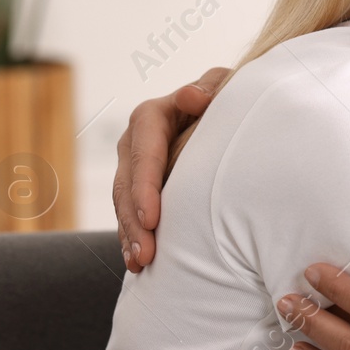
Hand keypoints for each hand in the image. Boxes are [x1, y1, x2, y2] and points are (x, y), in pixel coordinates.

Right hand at [112, 67, 227, 271]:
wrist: (219, 110)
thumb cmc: (225, 97)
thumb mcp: (222, 85)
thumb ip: (209, 88)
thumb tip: (191, 98)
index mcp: (151, 116)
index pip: (144, 153)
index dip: (145, 187)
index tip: (153, 218)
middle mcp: (135, 142)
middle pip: (127, 185)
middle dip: (134, 222)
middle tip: (146, 255)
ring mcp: (133, 166)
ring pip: (124, 205)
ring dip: (130, 236)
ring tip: (140, 264)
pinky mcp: (138, 187)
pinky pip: (130, 215)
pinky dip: (132, 239)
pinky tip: (137, 263)